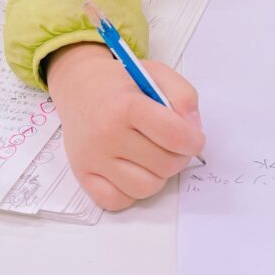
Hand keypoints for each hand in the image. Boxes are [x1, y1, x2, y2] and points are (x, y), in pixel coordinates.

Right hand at [46, 42, 204, 210]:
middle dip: (178, 157)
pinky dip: (131, 192)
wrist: (79, 86)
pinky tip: (133, 170)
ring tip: (153, 156)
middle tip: (172, 145)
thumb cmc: (121, 83)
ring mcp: (93, 158)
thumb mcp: (157, 74)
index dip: (194, 140)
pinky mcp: (83, 175)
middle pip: (164, 165)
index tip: (194, 138)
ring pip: (145, 188)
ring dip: (158, 176)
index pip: (174, 136)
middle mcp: (106, 134)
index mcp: (126, 106)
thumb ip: (184, 96)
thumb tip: (193, 129)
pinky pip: (118, 201)